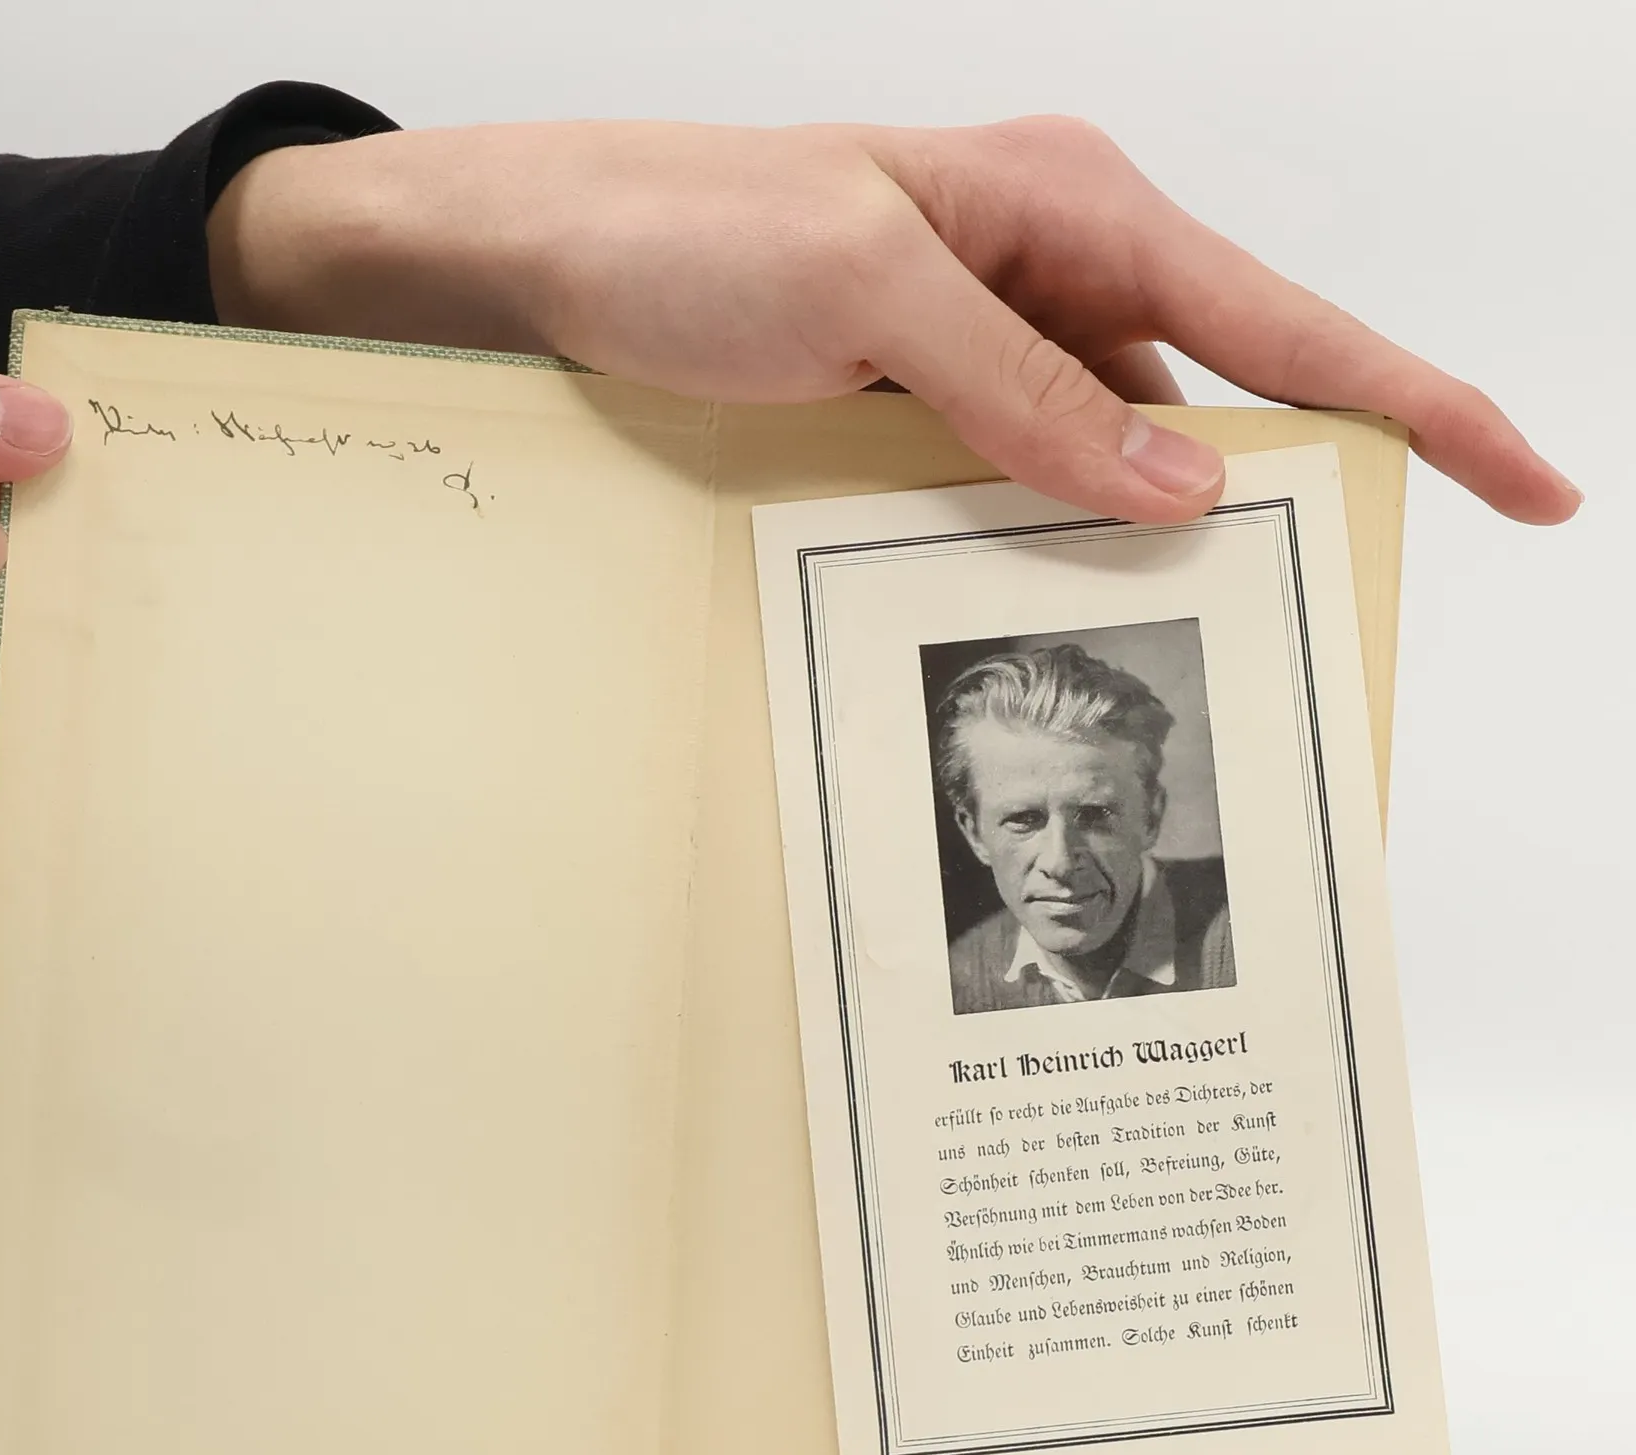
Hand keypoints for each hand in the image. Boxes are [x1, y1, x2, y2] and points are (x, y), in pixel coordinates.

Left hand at [211, 116, 1577, 525]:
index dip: (1412, 401)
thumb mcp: (862, 294)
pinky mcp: (906, 408)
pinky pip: (1005, 489)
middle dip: (1253, 508)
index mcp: (1068, 207)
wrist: (524, 257)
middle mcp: (1041, 273)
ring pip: (1098, 468)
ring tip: (1134, 649)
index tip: (1528, 478)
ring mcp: (973, 349)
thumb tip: (1177, 483)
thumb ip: (1023, 391)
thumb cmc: (677, 232)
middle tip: (1296, 623)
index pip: (1280, 317)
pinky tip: (1013, 607)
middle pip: (1203, 405)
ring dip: (1114, 550)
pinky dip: (1019, 548)